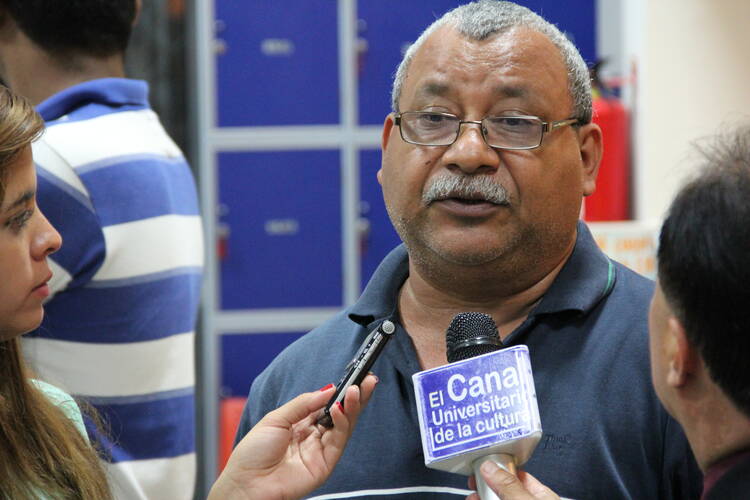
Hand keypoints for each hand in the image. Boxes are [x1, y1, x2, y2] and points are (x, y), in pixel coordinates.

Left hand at [208, 374, 377, 499]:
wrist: (246, 482)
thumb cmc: (254, 452)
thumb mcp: (276, 418)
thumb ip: (303, 404)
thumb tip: (328, 389)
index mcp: (301, 424)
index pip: (327, 405)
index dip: (340, 392)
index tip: (354, 377)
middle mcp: (314, 436)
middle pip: (341, 414)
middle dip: (355, 397)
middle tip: (369, 380)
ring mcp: (321, 450)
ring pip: (344, 425)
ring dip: (352, 406)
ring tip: (356, 391)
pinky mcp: (326, 464)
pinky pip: (338, 440)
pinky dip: (341, 422)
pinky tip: (339, 408)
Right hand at [467, 461, 559, 499]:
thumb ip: (508, 485)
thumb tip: (490, 466)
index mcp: (542, 495)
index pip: (516, 474)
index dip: (497, 468)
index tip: (480, 467)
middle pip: (502, 489)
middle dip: (485, 485)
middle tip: (472, 483)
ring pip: (495, 499)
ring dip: (480, 496)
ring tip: (470, 496)